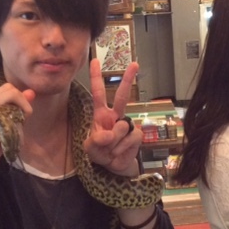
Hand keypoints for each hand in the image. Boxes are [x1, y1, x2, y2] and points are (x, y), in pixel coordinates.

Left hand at [84, 59, 142, 176]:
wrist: (114, 167)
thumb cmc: (100, 152)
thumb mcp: (90, 148)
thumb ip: (96, 141)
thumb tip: (110, 134)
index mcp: (101, 114)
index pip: (98, 92)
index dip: (95, 77)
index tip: (94, 60)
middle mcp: (116, 115)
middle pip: (122, 95)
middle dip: (128, 79)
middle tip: (135, 64)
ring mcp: (127, 124)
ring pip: (121, 128)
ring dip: (113, 143)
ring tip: (110, 150)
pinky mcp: (137, 135)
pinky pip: (129, 139)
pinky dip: (121, 149)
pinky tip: (118, 153)